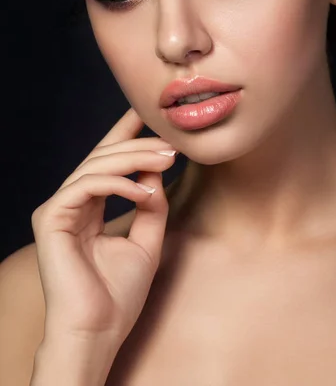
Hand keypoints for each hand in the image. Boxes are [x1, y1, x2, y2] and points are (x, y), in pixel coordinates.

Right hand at [31, 108, 177, 346]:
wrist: (98, 332)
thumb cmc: (119, 294)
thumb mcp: (147, 240)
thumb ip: (151, 205)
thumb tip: (157, 169)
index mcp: (88, 208)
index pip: (107, 161)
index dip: (125, 134)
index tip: (148, 115)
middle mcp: (71, 203)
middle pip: (103, 157)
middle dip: (139, 146)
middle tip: (172, 144)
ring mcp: (58, 209)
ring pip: (96, 166)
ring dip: (134, 159)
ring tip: (167, 160)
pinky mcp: (51, 218)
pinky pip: (87, 185)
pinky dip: (118, 184)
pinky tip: (144, 191)